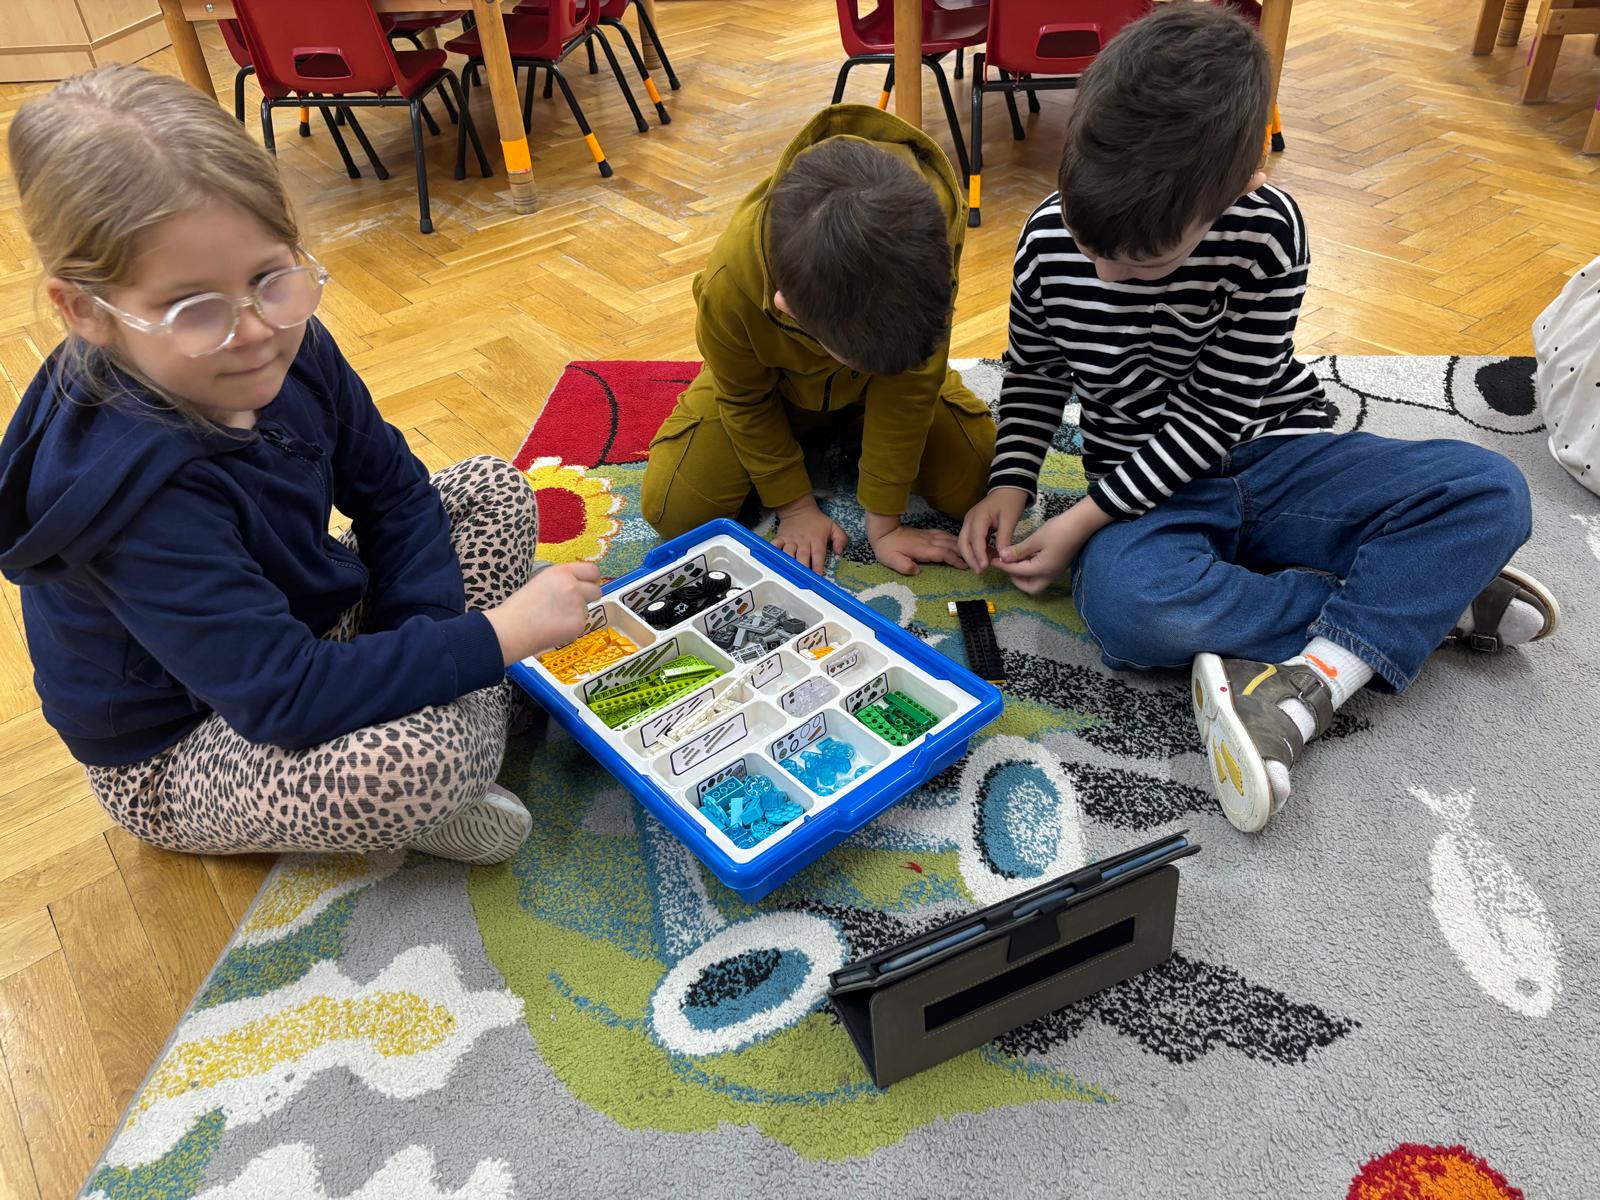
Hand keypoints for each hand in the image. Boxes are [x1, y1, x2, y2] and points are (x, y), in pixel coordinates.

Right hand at [485, 562, 602, 664]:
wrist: (511, 628)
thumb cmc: (519, 608)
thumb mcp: (540, 582)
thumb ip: (561, 581)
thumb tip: (577, 585)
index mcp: (561, 572)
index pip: (592, 570)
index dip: (591, 579)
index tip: (587, 585)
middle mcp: (573, 586)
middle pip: (596, 590)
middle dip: (589, 597)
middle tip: (574, 605)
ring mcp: (578, 605)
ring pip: (587, 610)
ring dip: (576, 614)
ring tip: (553, 619)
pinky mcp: (578, 624)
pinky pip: (580, 625)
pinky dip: (571, 628)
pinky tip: (553, 629)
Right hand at [773, 496, 846, 573]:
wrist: (799, 509)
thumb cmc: (817, 521)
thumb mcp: (833, 526)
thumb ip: (841, 539)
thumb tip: (838, 552)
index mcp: (817, 539)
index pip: (818, 554)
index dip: (818, 565)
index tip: (817, 576)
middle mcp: (803, 540)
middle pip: (802, 556)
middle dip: (803, 568)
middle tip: (803, 579)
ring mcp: (791, 540)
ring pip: (789, 553)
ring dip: (789, 563)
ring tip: (789, 573)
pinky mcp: (781, 538)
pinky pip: (776, 545)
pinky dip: (774, 552)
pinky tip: (773, 559)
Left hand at [866, 514, 965, 575]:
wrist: (883, 532)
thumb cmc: (887, 549)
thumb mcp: (892, 561)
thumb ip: (904, 566)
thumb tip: (917, 571)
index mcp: (923, 550)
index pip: (944, 554)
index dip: (956, 560)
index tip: (966, 566)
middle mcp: (929, 541)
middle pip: (950, 546)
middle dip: (963, 552)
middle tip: (975, 560)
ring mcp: (928, 536)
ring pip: (949, 539)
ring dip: (960, 544)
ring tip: (971, 551)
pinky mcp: (926, 533)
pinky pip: (943, 534)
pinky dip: (952, 537)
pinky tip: (957, 540)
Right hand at [958, 487, 1028, 571]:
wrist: (1009, 488)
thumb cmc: (1010, 501)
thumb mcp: (1010, 520)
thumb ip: (1004, 539)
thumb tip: (1002, 557)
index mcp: (978, 517)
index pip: (975, 539)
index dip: (978, 555)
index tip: (984, 567)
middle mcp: (969, 520)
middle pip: (963, 542)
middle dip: (970, 558)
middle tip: (980, 571)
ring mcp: (969, 522)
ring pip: (963, 542)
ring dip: (971, 555)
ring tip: (982, 567)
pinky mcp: (973, 525)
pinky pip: (970, 540)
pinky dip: (975, 550)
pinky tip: (985, 557)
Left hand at [991, 496, 1112, 595]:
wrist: (1082, 523)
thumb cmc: (1059, 530)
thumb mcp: (1036, 539)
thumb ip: (1018, 551)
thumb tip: (1003, 558)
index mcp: (1042, 569)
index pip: (1017, 571)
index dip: (1003, 565)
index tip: (992, 559)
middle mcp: (1049, 575)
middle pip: (1030, 588)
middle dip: (1016, 579)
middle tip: (1007, 565)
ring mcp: (1055, 571)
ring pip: (1036, 582)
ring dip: (1024, 576)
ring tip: (1015, 560)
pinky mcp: (1058, 566)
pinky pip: (1041, 574)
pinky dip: (1031, 570)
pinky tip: (1026, 557)